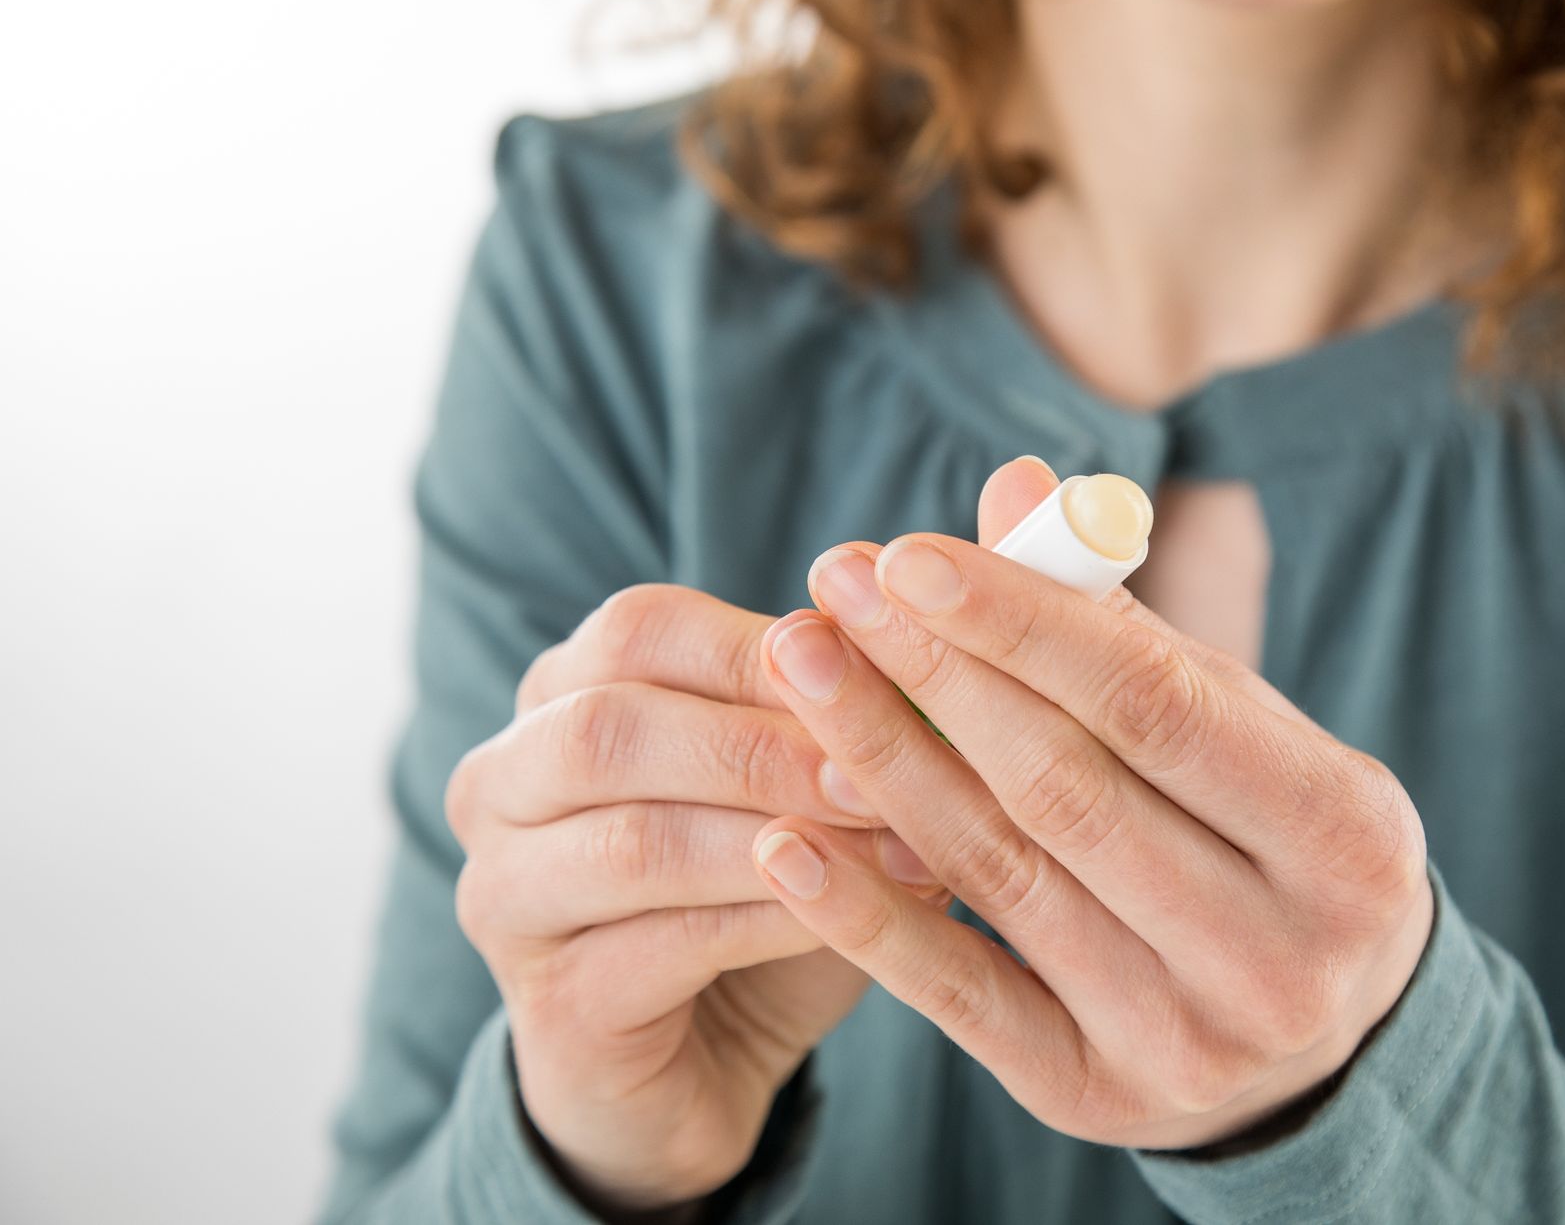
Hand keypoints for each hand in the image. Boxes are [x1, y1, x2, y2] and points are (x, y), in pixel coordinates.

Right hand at [444, 584, 941, 1208]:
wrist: (701, 1067)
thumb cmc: (768, 893)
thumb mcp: (813, 779)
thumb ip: (861, 688)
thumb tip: (968, 590)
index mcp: (562, 693)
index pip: (642, 629)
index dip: (766, 648)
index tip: (884, 664)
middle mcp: (502, 781)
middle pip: (614, 726)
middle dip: (765, 743)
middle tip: (885, 767)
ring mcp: (506, 896)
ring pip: (635, 842)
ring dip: (780, 837)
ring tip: (904, 844)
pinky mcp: (547, 1006)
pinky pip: (658, 951)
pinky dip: (770, 925)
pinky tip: (855, 920)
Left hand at [747, 458, 1435, 1150]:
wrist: (1322, 1043)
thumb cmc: (1267, 838)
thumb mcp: (1241, 729)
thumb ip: (1126, 623)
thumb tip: (1013, 489)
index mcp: (1343, 836)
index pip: (1160, 704)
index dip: (1025, 622)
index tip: (908, 552)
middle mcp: (1275, 954)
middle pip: (1066, 786)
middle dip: (934, 672)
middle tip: (833, 587)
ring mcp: (1184, 1041)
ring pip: (1002, 876)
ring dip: (880, 761)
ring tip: (798, 665)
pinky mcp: (1091, 1096)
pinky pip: (957, 995)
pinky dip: (864, 913)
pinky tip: (784, 840)